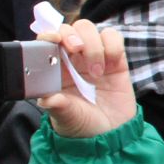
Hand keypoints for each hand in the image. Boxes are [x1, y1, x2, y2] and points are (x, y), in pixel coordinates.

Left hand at [38, 17, 136, 137]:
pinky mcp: (116, 59)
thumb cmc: (82, 125)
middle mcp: (73, 59)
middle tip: (77, 50)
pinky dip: (112, 46)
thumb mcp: (66, 118)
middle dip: (73, 35)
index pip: (48, 40)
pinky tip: (111, 65)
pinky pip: (113, 37)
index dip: (50, 34)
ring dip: (93, 44)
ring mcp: (95, 56)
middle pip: (70, 28)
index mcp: (55, 69)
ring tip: (97, 71)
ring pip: (90, 29)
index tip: (55, 39)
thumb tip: (48, 99)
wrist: (111, 134)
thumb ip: (58, 106)